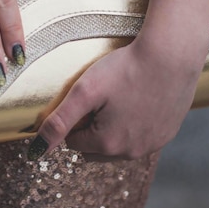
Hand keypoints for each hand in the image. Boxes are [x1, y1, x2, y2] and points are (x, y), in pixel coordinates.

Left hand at [27, 35, 206, 160]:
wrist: (171, 54)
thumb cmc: (125, 68)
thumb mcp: (84, 91)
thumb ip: (59, 122)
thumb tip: (36, 150)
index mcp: (107, 145)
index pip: (73, 141)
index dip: (75, 117)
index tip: (86, 96)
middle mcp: (132, 153)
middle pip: (95, 147)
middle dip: (91, 127)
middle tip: (102, 97)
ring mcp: (153, 144)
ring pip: (118, 144)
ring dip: (112, 127)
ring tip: (119, 96)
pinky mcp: (168, 133)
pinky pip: (141, 136)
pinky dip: (134, 123)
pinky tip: (138, 99)